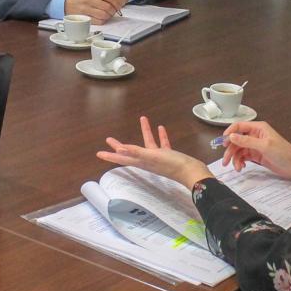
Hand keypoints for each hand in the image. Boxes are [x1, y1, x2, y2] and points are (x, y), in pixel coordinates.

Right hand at [66, 0, 124, 22]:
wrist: (65, 1)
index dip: (116, 2)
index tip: (118, 4)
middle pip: (108, 7)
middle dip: (114, 10)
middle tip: (114, 10)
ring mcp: (86, 9)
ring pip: (104, 15)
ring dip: (109, 16)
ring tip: (109, 14)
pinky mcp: (83, 17)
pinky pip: (98, 21)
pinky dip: (103, 20)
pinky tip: (103, 18)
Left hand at [97, 116, 211, 189]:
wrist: (191, 172)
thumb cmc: (172, 165)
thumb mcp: (153, 157)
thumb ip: (137, 152)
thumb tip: (120, 149)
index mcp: (142, 161)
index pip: (122, 158)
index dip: (110, 155)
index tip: (99, 153)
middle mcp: (147, 160)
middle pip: (130, 152)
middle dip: (120, 146)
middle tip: (109, 139)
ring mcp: (158, 158)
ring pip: (148, 144)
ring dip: (145, 132)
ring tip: (143, 119)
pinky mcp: (169, 155)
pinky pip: (162, 143)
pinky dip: (160, 136)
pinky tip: (160, 128)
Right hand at [220, 120, 290, 177]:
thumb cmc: (283, 152)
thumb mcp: (264, 146)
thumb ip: (247, 141)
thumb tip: (231, 136)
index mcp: (258, 128)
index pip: (239, 126)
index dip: (229, 133)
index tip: (223, 142)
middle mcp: (255, 135)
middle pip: (236, 140)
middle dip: (230, 150)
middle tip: (225, 161)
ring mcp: (255, 146)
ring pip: (239, 150)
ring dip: (235, 159)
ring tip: (237, 168)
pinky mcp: (256, 155)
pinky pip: (244, 157)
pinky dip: (240, 162)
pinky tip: (242, 167)